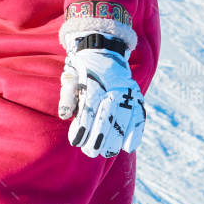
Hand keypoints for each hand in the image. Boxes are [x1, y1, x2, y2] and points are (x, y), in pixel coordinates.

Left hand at [58, 42, 145, 157]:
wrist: (103, 50)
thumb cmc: (81, 71)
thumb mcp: (70, 78)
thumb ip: (67, 96)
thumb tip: (64, 114)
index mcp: (93, 82)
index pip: (89, 107)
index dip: (83, 126)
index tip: (76, 142)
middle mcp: (112, 87)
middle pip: (107, 115)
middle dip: (99, 137)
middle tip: (90, 152)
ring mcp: (126, 91)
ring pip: (124, 117)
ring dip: (117, 138)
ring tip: (107, 153)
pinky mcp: (136, 95)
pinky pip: (139, 114)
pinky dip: (136, 131)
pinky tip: (129, 147)